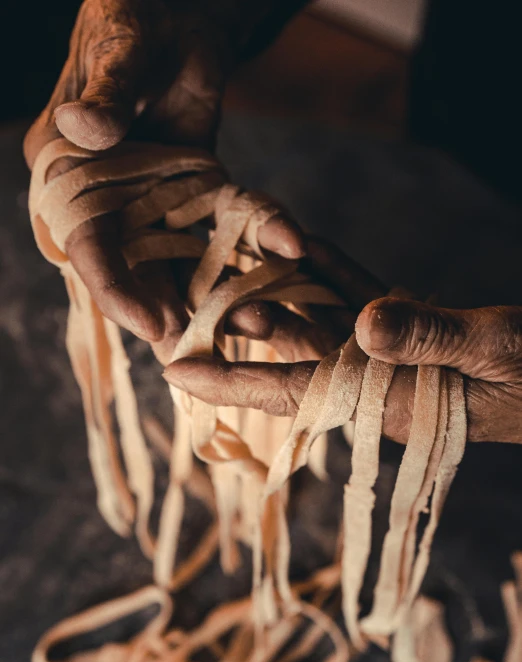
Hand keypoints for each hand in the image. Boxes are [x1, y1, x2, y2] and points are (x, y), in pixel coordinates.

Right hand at [25, 0, 305, 348]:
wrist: (178, 15)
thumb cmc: (134, 22)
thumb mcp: (120, 53)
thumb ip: (105, 94)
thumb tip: (84, 129)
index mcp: (69, 176)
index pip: (87, 248)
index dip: (117, 292)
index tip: (155, 326)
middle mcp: (109, 203)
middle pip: (138, 273)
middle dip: (173, 314)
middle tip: (209, 354)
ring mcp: (153, 206)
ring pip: (183, 264)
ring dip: (217, 296)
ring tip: (255, 323)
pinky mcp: (195, 199)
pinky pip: (225, 230)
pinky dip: (255, 244)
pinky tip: (287, 257)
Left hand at [164, 287, 521, 444]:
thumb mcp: (493, 351)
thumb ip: (431, 338)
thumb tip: (363, 325)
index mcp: (385, 399)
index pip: (293, 391)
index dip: (232, 382)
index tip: (173, 372)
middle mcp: (377, 377)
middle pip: (294, 352)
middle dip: (242, 330)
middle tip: (187, 303)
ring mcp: (394, 349)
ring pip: (323, 318)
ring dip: (280, 293)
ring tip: (230, 264)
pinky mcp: (415, 323)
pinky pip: (363, 292)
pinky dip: (332, 270)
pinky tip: (299, 244)